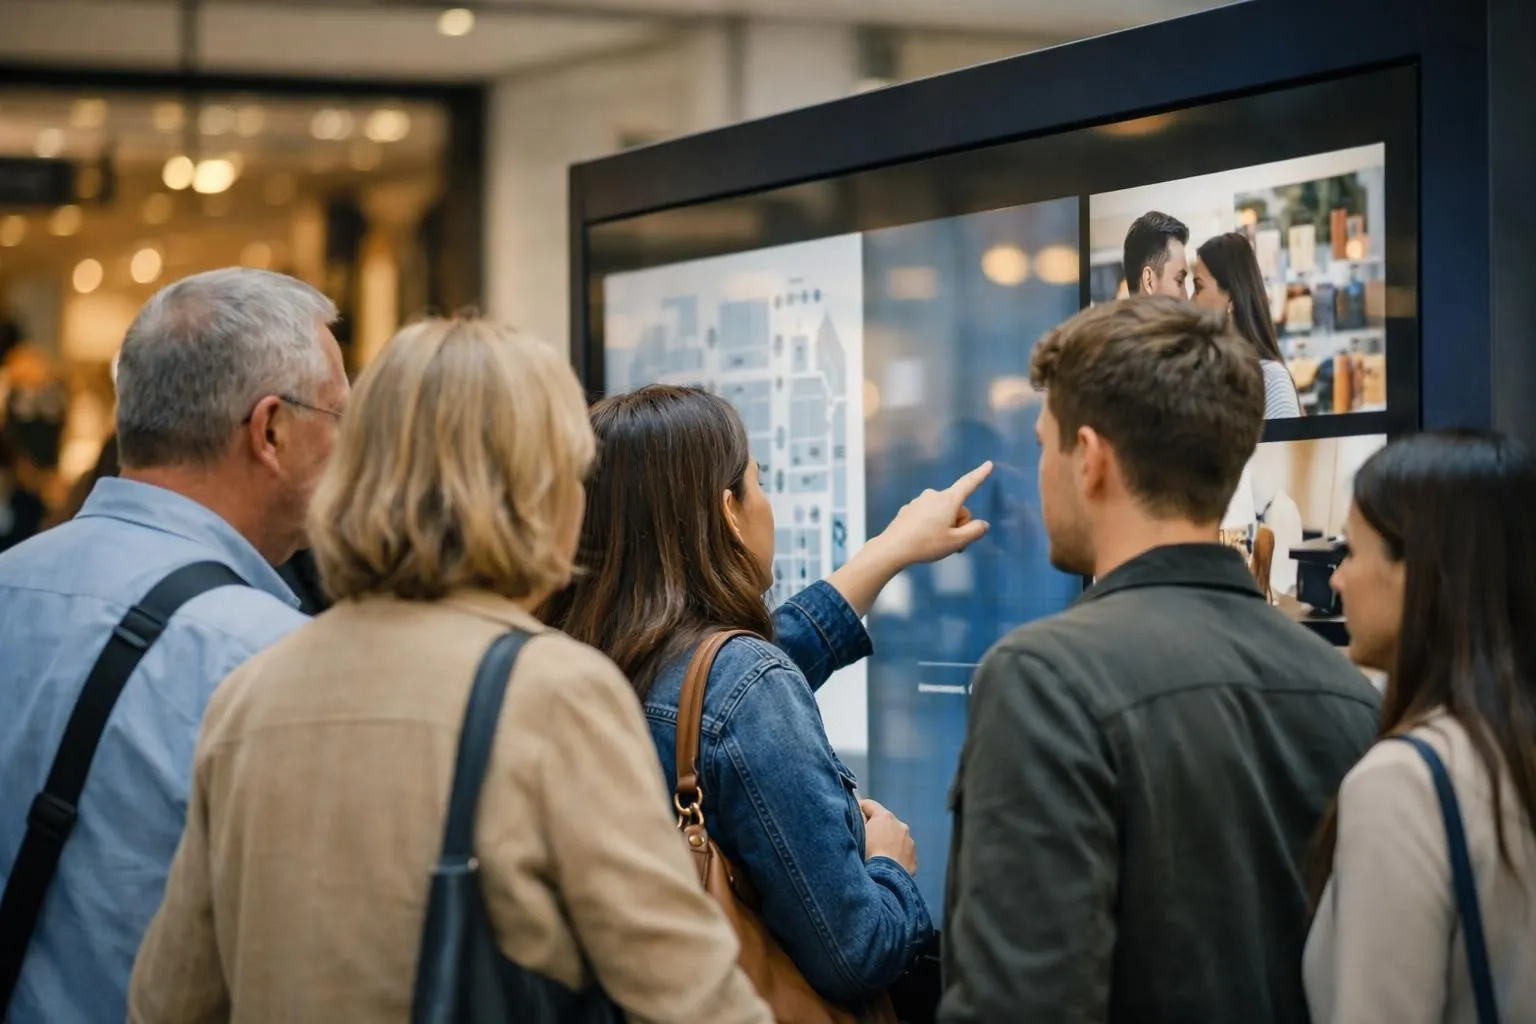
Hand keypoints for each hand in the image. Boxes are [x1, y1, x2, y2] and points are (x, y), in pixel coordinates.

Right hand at [860, 798, 917, 874]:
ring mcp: (909, 842)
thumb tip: (859, 813)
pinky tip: (885, 866)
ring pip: (895, 838)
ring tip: (876, 856)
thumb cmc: (867, 855)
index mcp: (885, 816)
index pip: (868, 805)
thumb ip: (857, 818)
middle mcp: (900, 825)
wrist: (885, 880)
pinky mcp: (913, 859)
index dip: (857, 809)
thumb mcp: (856, 832)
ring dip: (886, 842)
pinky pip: (902, 853)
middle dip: (874, 828)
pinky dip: (894, 856)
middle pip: (884, 822)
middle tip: (863, 840)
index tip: (851, 818)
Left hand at [872, 461, 993, 567]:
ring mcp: (919, 501)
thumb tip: (983, 524)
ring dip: (944, 525)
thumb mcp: (956, 542)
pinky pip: (928, 515)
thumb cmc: (926, 544)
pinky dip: (930, 525)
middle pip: (956, 507)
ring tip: (935, 543)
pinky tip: (922, 538)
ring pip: (941, 512)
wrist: (893, 548)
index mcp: (948, 500)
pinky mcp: (909, 508)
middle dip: (958, 523)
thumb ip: (974, 531)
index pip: (968, 484)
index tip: (988, 464)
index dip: (980, 475)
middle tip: (952, 543)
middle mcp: (934, 495)